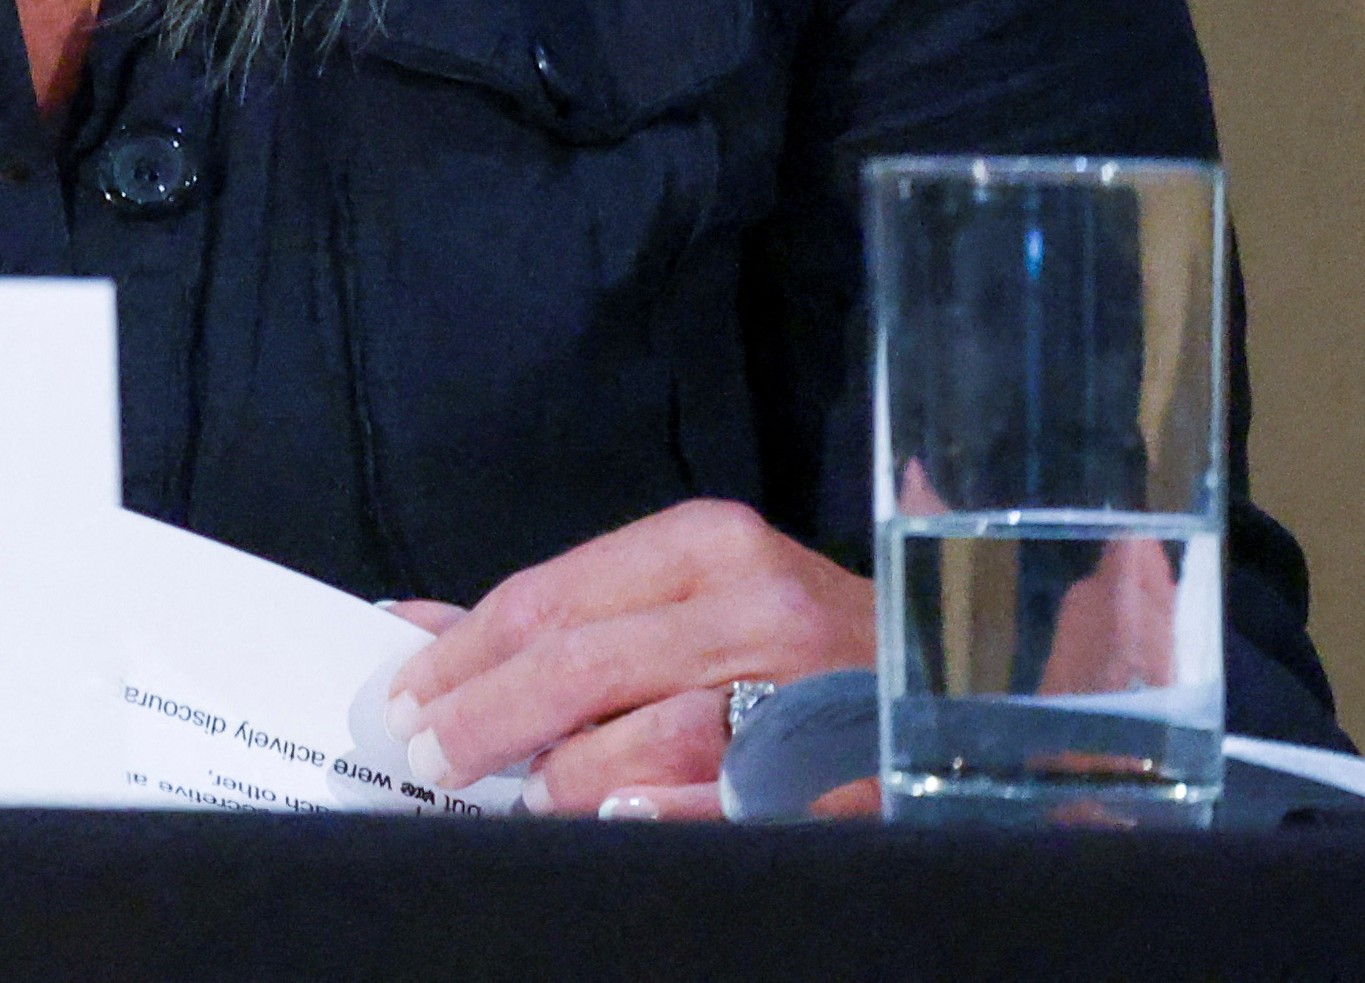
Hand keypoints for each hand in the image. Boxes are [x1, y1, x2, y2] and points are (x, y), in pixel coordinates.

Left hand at [381, 500, 869, 820]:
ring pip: (655, 734)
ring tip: (524, 794)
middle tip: (429, 755)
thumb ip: (563, 613)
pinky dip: (670, 813)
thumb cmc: (798, 642)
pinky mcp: (853, 769)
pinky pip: (742, 801)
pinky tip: (620, 817)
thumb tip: (417, 625)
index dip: (462, 655)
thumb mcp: (685, 597)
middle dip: (487, 717)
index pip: (548, 600)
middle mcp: (759, 605)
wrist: (963, 683)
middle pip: (583, 664)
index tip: (400, 697)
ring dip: (571, 775)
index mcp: (708, 547)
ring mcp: (812, 689)